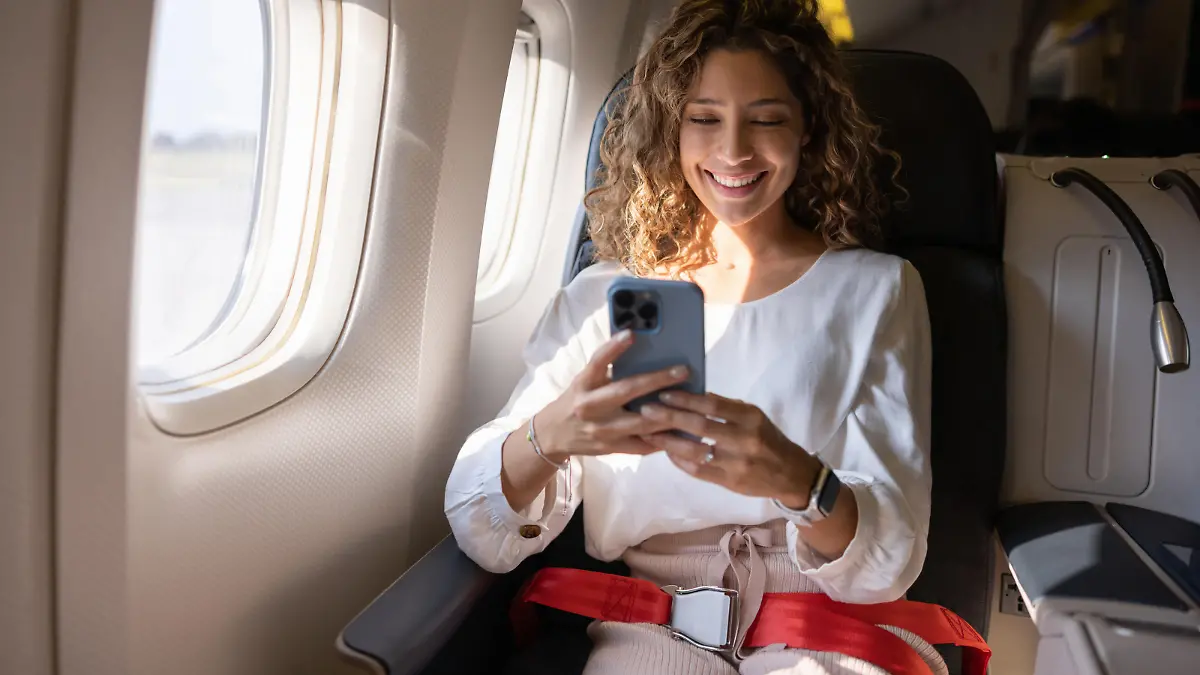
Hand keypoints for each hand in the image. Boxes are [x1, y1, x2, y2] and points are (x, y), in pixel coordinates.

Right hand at [535, 330, 688, 460]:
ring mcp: (602, 430)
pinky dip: (663, 438)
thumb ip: (608, 370)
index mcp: (584, 384)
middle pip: (627, 391)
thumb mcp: (585, 381)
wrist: (553, 435)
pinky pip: (643, 445)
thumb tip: (644, 352)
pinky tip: (682, 429)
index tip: (632, 333)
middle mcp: (591, 406)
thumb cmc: (576, 400)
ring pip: (641, 422)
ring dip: (669, 413)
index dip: (614, 347)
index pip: (598, 362)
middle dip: (658, 380)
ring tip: (692, 404)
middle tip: (683, 370)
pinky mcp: (611, 448)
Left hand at [640, 392, 817, 506]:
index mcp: (750, 417)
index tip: (663, 393)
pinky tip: (667, 451)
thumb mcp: (754, 416)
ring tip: (648, 433)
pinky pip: (698, 470)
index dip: (685, 398)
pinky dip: (679, 460)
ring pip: (695, 451)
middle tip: (645, 410)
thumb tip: (693, 395)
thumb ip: (726, 407)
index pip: (712, 404)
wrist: (790, 475)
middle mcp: (744, 439)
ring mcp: (736, 463)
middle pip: (700, 425)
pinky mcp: (730, 482)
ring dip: (668, 441)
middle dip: (669, 417)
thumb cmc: (768, 439)